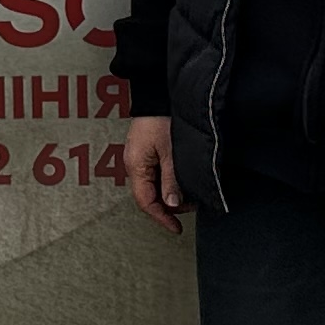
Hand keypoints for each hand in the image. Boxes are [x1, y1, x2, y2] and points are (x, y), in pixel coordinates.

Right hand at [122, 114, 186, 231]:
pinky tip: (180, 180)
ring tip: (189, 192)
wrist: (157, 96)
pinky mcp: (145, 152)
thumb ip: (171, 179)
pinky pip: (154, 175)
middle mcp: (133, 164)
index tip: (176, 228)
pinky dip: (167, 182)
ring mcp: (138, 158)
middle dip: (169, 206)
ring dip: (170, 193)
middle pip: (149, 196)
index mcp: (136, 166)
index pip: (146, 202)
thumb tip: (172, 203)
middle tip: (191, 205)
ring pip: (152, 186)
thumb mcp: (171, 152)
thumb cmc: (162, 119)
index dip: (162, 217)